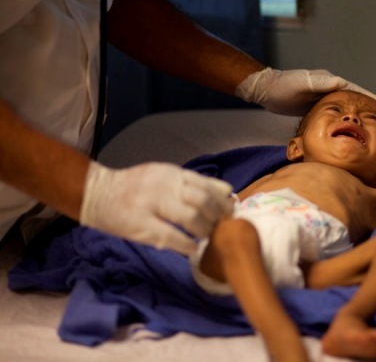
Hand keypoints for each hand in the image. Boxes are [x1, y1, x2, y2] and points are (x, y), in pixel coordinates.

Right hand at [80, 161, 232, 254]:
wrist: (97, 192)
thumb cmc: (137, 186)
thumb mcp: (167, 176)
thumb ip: (195, 183)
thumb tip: (227, 191)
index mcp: (173, 174)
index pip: (207, 186)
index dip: (223, 203)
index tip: (229, 215)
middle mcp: (165, 186)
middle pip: (203, 201)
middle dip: (217, 218)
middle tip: (221, 230)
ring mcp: (152, 204)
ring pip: (191, 218)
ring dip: (205, 232)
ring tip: (207, 239)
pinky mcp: (141, 224)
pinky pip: (172, 237)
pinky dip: (187, 246)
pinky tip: (193, 250)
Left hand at [236, 67, 375, 114]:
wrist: (266, 90)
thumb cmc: (284, 86)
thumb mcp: (303, 83)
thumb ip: (322, 83)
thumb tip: (342, 82)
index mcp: (328, 81)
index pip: (354, 89)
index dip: (369, 96)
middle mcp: (327, 87)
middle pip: (352, 97)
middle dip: (367, 104)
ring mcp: (321, 96)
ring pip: (344, 106)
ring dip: (356, 112)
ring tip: (370, 121)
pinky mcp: (314, 105)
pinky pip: (334, 112)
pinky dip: (343, 117)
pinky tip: (347, 125)